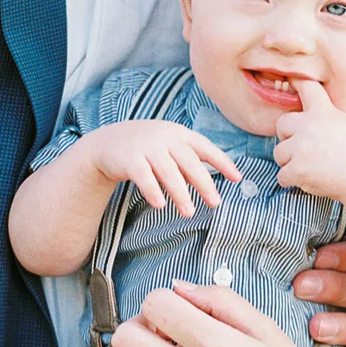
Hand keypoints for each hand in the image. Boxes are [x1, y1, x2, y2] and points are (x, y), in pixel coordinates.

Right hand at [86, 121, 241, 216]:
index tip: (237, 178)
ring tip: (189, 212)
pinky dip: (152, 190)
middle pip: (189, 162)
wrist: (108, 142)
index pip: (205, 147)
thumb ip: (189, 163)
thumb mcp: (170, 149)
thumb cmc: (148, 149)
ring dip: (180, 192)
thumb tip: (212, 186)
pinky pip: (143, 175)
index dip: (222, 162)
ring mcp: (146, 146)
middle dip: (204, 183)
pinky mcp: (129, 158)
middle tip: (215, 203)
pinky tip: (160, 205)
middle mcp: (166, 137)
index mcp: (180, 134)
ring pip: (168, 171)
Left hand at [273, 80, 345, 203]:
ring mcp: (302, 146)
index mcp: (324, 111)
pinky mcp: (297, 168)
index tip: (290, 81)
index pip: (305, 86)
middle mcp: (310, 125)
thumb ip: (321, 118)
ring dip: (291, 163)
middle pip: (281, 124)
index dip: (296, 83)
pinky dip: (293, 181)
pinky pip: (281, 176)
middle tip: (307, 149)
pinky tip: (311, 180)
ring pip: (279, 153)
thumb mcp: (343, 125)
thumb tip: (298, 118)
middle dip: (288, 137)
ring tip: (313, 167)